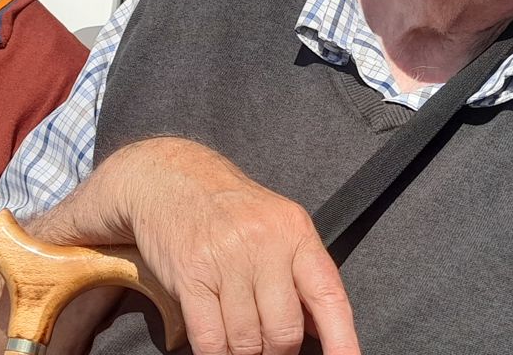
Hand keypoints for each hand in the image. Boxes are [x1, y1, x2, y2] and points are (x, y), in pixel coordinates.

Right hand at [115, 139, 359, 354]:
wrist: (170, 176)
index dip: (342, 341)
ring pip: (247, 341)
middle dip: (277, 350)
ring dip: (244, 351)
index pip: (329, 296)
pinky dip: (216, 353)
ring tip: (238, 334)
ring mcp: (225, 259)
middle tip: (267, 342)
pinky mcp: (190, 275)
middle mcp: (264, 243)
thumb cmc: (228, 206)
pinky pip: (211, 339)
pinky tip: (218, 341)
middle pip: (284, 331)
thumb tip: (323, 329)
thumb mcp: (276, 224)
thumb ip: (300, 273)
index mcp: (294, 231)